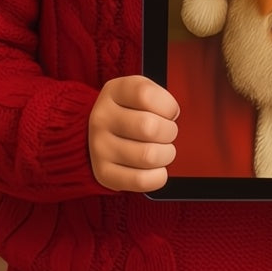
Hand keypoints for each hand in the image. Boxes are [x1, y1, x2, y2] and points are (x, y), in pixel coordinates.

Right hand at [89, 75, 179, 192]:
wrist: (97, 131)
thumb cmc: (130, 109)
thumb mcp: (140, 90)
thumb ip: (158, 96)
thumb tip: (174, 114)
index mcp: (114, 91)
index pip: (146, 94)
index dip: (168, 105)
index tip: (170, 112)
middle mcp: (101, 118)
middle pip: (149, 127)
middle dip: (170, 132)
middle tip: (168, 133)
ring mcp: (99, 147)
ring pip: (148, 156)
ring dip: (166, 154)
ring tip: (164, 150)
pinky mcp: (103, 173)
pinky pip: (140, 180)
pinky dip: (158, 177)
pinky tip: (157, 168)